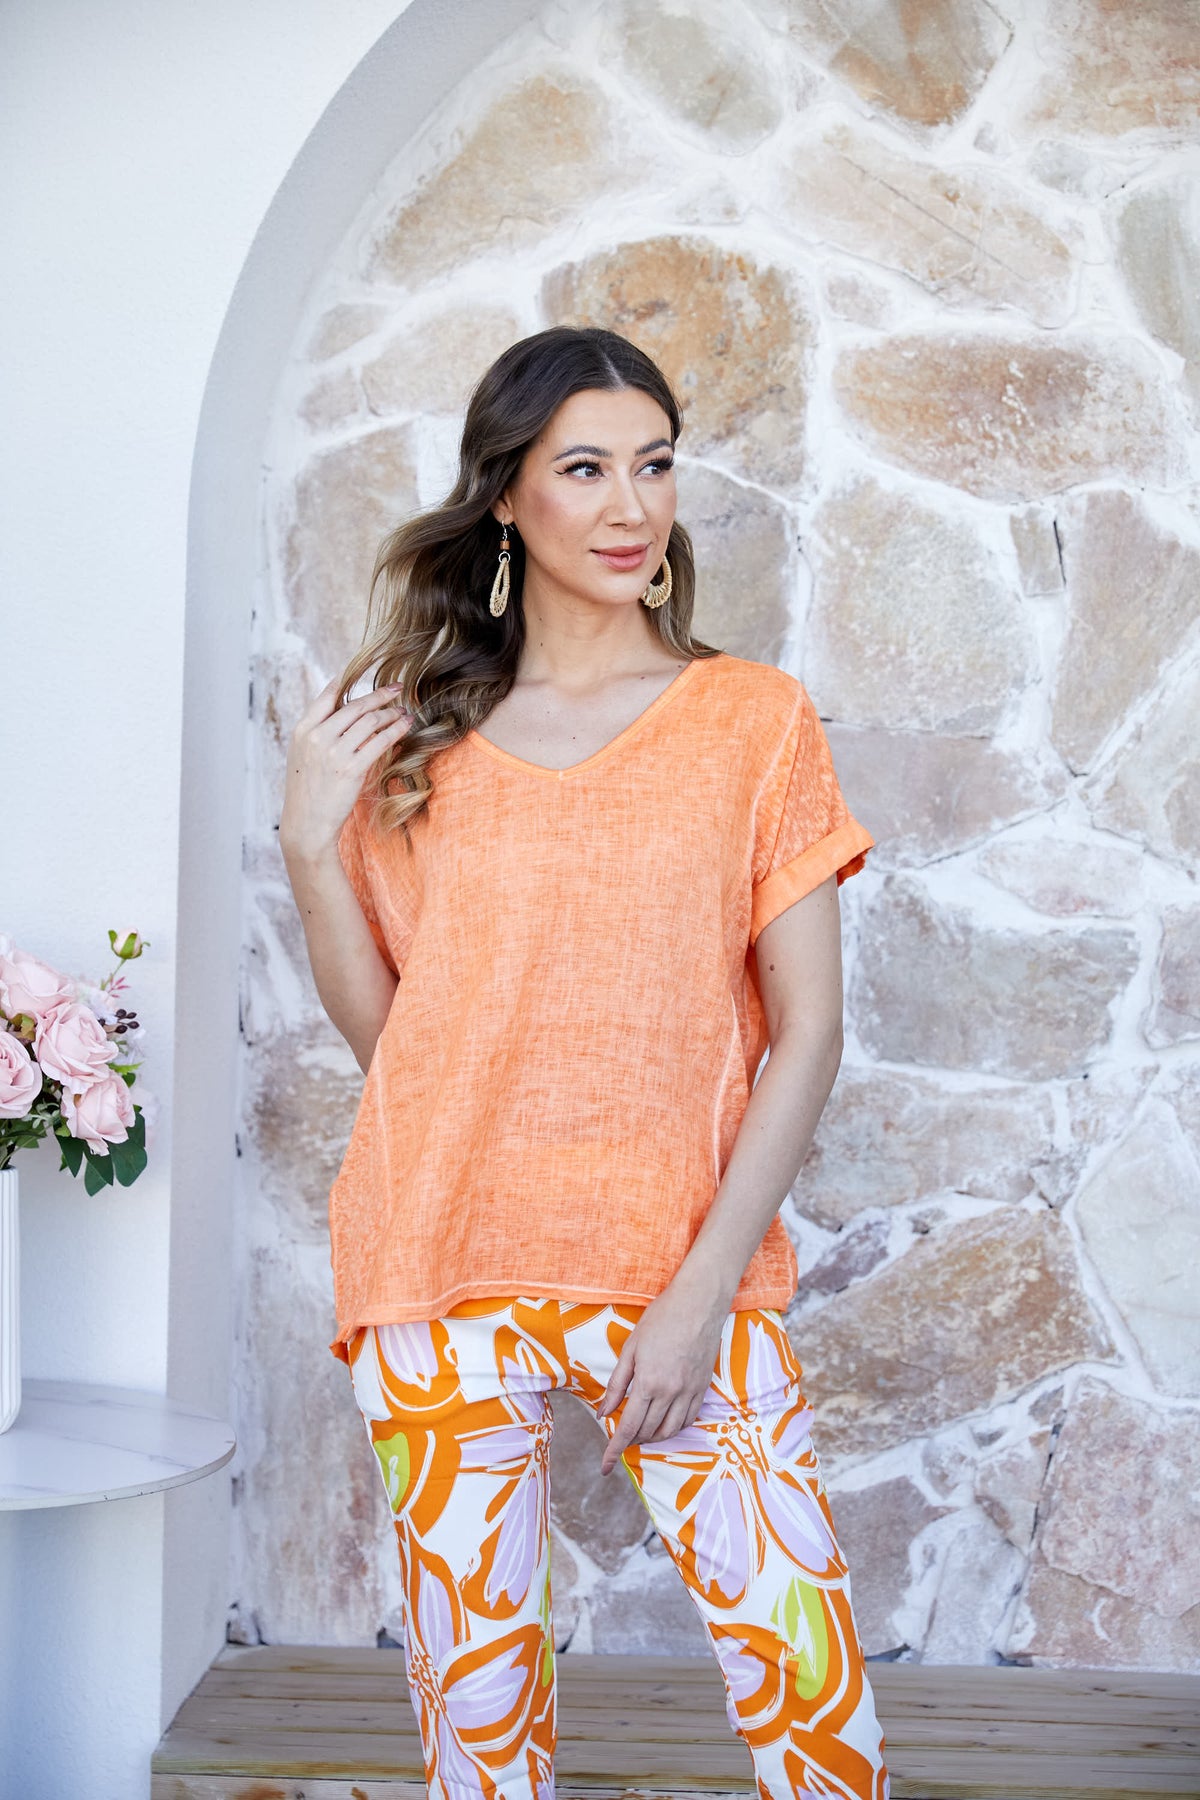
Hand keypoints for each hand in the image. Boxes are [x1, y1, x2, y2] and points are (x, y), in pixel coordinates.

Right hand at [279, 678, 411, 861]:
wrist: (306, 823)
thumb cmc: (308, 790)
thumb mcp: (303, 755)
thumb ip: (320, 732)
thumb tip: (345, 712)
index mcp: (303, 730)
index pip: (327, 695)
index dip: (349, 679)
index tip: (366, 669)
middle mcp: (317, 737)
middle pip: (355, 706)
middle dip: (380, 695)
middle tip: (397, 688)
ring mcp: (333, 752)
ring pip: (370, 722)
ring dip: (391, 714)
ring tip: (403, 712)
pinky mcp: (351, 768)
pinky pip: (379, 742)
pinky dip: (395, 731)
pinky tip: (405, 726)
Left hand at [596, 1280, 728, 1475]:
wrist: (698, 1304)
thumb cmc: (660, 1319)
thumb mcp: (631, 1349)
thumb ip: (617, 1384)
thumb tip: (603, 1412)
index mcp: (649, 1383)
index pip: (628, 1427)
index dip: (614, 1450)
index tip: (604, 1466)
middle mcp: (671, 1393)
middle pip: (647, 1432)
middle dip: (630, 1441)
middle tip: (618, 1438)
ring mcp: (690, 1392)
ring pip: (670, 1431)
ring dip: (652, 1438)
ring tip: (639, 1433)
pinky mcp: (703, 1388)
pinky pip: (688, 1419)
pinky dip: (673, 1428)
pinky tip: (664, 1423)